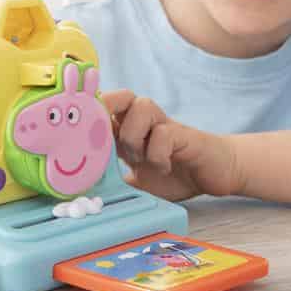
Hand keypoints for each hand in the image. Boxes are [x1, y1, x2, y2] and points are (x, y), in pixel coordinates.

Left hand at [99, 89, 242, 200]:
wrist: (216, 174)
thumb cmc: (177, 175)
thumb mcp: (140, 185)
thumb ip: (118, 185)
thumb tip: (89, 194)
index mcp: (131, 131)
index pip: (105, 111)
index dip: (89, 113)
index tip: (74, 128)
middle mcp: (147, 122)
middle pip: (122, 96)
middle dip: (107, 107)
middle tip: (103, 135)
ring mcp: (166, 126)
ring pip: (141, 107)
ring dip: (133, 135)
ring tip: (139, 159)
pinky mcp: (185, 135)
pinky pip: (164, 134)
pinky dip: (158, 154)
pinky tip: (164, 168)